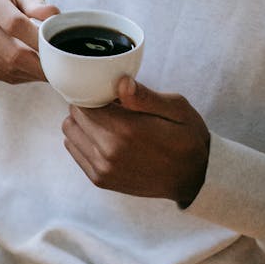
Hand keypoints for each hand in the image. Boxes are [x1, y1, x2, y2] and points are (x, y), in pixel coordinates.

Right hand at [0, 0, 58, 83]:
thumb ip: (37, 3)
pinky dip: (20, 76)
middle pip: (11, 52)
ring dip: (31, 73)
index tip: (57, 49)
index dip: (38, 40)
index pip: (14, 24)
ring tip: (48, 70)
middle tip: (59, 68)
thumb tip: (53, 17)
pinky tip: (30, 70)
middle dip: (39, 64)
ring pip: (6, 68)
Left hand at [61, 76, 210, 205]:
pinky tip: (105, 138)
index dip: (93, 93)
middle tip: (109, 107)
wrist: (194, 178)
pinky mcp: (100, 180)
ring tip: (106, 123)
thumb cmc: (187, 138)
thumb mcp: (176, 109)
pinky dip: (83, 141)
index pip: (84, 102)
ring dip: (83, 124)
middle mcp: (109, 151)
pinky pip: (74, 151)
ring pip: (70, 133)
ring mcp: (102, 168)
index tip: (107, 94)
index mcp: (126, 130)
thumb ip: (145, 96)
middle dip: (87, 107)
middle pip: (74, 116)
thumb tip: (121, 83)